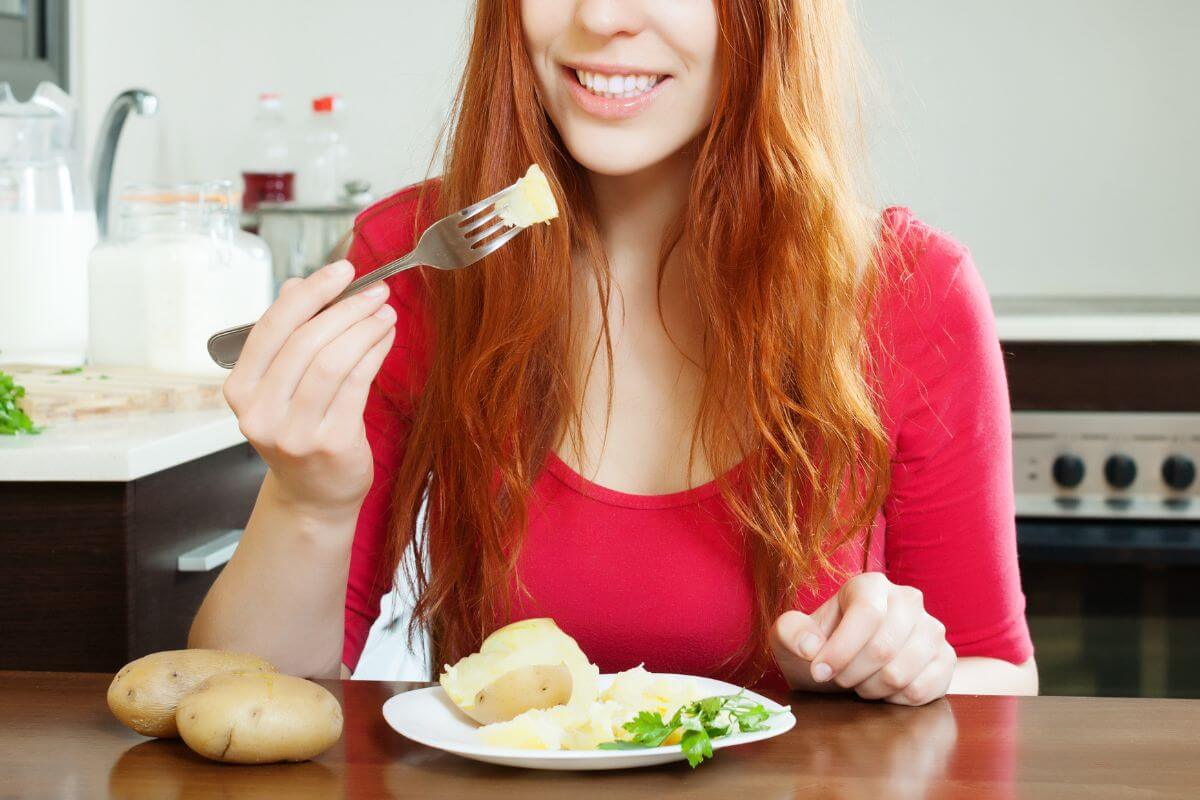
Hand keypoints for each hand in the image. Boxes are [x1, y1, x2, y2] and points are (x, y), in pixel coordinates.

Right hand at [221, 259, 396, 517]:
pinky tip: (386, 337)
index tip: (342, 269)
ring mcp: (294, 431)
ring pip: (332, 361)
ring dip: (364, 328)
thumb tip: (297, 284)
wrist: (313, 497)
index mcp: (240, 390)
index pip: (272, 327)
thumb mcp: (281, 386)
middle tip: (375, 290)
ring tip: (385, 311)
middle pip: (305, 341)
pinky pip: (356, 384)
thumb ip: (286, 336)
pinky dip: (374, 353)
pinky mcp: (330, 443)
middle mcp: (260, 412)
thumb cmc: (301, 432)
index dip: (310, 292)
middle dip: (345, 307)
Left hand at [770, 572, 955, 705]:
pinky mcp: (946, 660)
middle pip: (883, 648)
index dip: (841, 649)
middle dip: (851, 673)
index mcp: (871, 585)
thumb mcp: (790, 637)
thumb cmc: (819, 647)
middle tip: (838, 678)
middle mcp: (908, 600)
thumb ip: (790, 633)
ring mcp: (932, 630)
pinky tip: (882, 690)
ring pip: (901, 673)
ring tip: (859, 681)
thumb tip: (811, 647)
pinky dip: (894, 700)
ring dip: (870, 689)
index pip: (867, 614)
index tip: (818, 671)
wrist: (844, 667)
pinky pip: (921, 691)